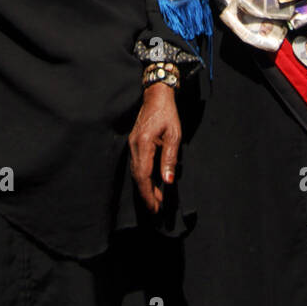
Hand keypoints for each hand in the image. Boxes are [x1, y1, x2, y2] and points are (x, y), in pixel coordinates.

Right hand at [128, 83, 181, 213]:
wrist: (156, 96)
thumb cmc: (167, 113)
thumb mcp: (174, 135)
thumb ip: (170, 158)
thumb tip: (168, 181)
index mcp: (144, 143)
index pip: (143, 175)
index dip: (148, 193)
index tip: (154, 207)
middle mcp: (134, 146)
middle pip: (138, 176)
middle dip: (146, 194)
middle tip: (155, 209)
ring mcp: (132, 145)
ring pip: (136, 172)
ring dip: (145, 187)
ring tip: (155, 200)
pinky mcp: (134, 144)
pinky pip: (137, 165)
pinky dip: (143, 177)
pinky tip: (151, 184)